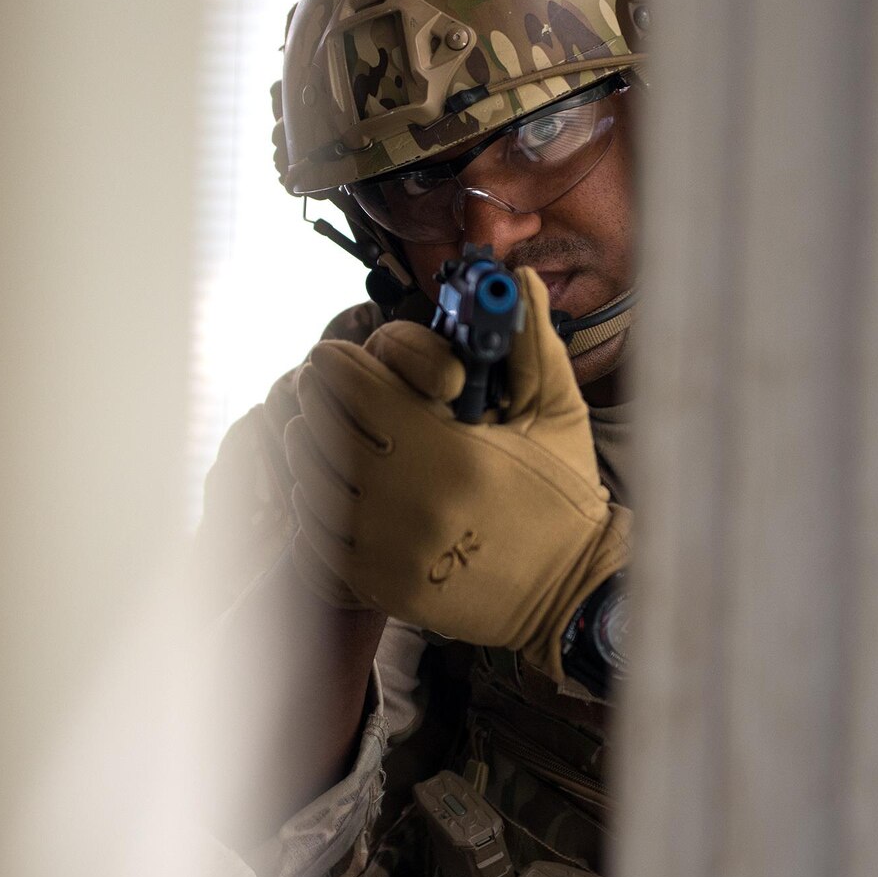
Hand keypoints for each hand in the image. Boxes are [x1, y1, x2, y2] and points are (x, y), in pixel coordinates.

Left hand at [285, 269, 628, 680]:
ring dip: (309, 451)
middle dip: (319, 402)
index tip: (337, 355)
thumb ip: (532, 345)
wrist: (568, 594)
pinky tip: (330, 488)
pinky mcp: (377, 584)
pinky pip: (317, 533)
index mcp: (451, 452)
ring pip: (310, 482)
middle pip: (322, 432)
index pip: (357, 390)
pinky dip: (314, 504)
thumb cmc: (562, 498)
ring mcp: (387, 549)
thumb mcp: (558, 415)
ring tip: (322, 434)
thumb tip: (520, 281)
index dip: (339, 365)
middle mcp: (410, 502)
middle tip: (324, 389)